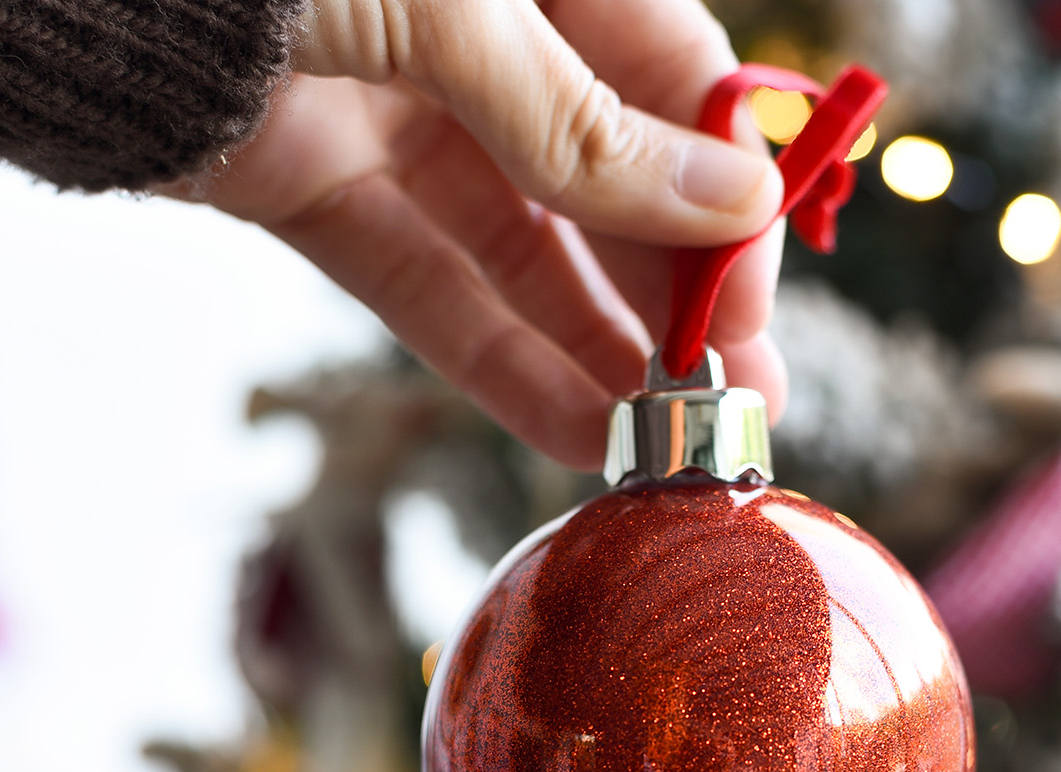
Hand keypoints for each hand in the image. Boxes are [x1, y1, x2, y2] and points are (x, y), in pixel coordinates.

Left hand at [181, 0, 788, 470]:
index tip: (751, 303)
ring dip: (597, 346)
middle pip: (604, 176)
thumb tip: (740, 202)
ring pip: (517, 246)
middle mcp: (472, 34)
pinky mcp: (309, 182)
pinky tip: (570, 430)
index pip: (673, 82)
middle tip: (736, 402)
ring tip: (667, 440)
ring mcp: (389, 109)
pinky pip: (419, 282)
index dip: (726, 194)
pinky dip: (491, 358)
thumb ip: (587, 125)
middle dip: (673, 293)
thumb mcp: (458, 16)